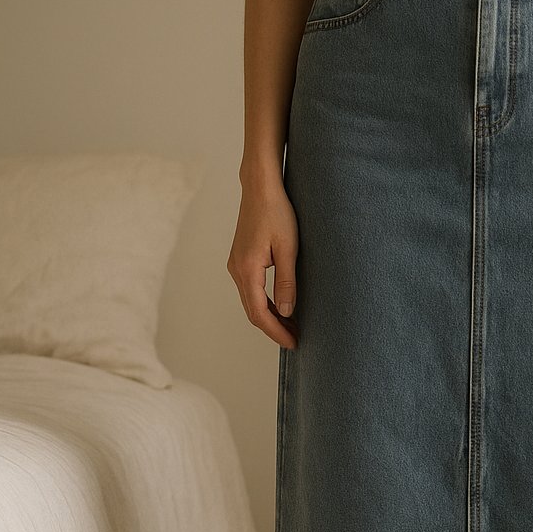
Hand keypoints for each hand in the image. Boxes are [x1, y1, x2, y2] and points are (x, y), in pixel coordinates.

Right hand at [227, 173, 298, 349]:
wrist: (260, 188)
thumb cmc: (276, 212)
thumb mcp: (288, 249)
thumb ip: (287, 282)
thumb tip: (288, 312)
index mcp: (247, 270)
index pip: (259, 313)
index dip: (276, 332)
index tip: (293, 343)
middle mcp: (236, 270)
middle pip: (253, 311)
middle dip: (274, 328)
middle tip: (296, 339)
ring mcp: (236, 264)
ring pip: (251, 301)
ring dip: (270, 316)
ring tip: (293, 326)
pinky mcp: (241, 259)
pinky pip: (251, 289)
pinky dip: (265, 303)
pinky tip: (282, 306)